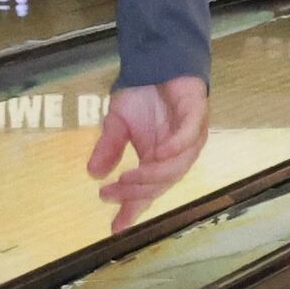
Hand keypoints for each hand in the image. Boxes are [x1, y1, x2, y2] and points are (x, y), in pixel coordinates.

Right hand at [84, 75, 208, 230]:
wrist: (157, 59)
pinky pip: (188, 139)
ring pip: (175, 168)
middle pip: (159, 184)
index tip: (115, 229)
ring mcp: (188, 137)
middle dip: (135, 192)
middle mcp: (175, 154)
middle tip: (111, 193)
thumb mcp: (116, 123)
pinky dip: (174, 150)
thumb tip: (93, 174)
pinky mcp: (196, 116)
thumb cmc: (142, 93)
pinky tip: (156, 155)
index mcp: (157, 160)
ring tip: (127, 178)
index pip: (146, 191)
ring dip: (151, 176)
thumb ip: (109, 148)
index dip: (132, 209)